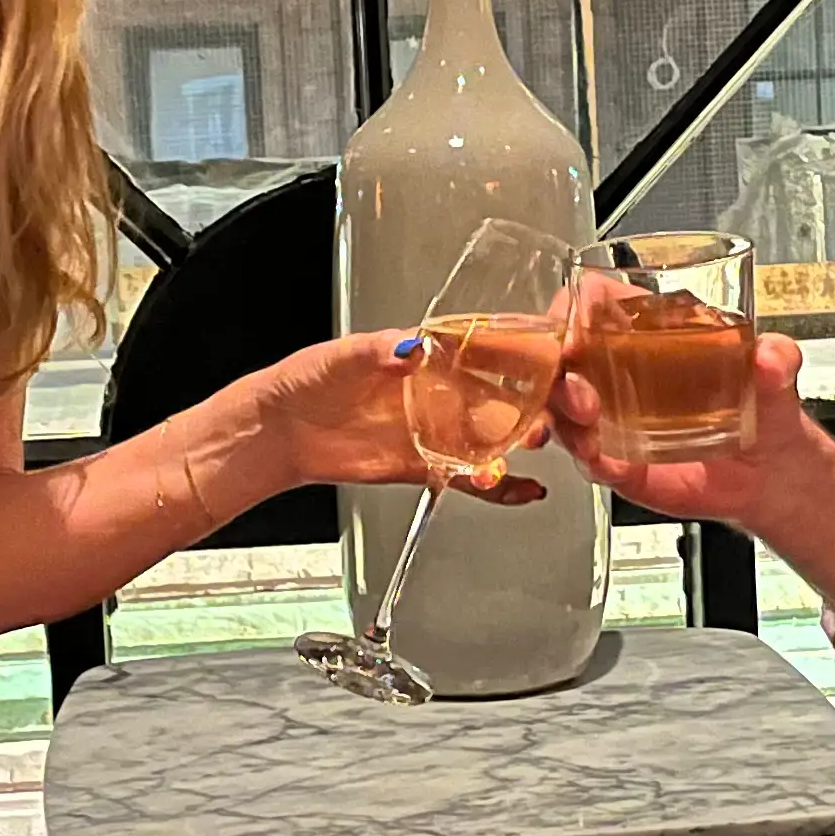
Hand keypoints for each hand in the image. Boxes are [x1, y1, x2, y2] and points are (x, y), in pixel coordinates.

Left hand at [252, 331, 543, 504]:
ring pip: (493, 435)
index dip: (520, 350)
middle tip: (554, 407)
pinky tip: (524, 488)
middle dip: (534, 399)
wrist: (279, 431)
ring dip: (519, 440)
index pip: (484, 347)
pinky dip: (500, 485)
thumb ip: (379, 353)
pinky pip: (470, 476)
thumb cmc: (304, 381)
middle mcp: (438, 390)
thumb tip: (413, 348)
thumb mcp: (342, 357)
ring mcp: (434, 429)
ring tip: (532, 444)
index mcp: (425, 354)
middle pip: (502, 392)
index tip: (548, 354)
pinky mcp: (424, 465)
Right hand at [551, 331, 819, 531]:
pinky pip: (587, 460)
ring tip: (590, 428)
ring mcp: (612, 418)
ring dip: (563, 418)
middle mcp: (618, 371)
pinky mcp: (618, 462)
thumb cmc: (763, 408)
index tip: (572, 328)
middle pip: (560, 357)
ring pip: (559, 409)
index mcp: (648, 330)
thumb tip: (771, 357)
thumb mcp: (777, 376)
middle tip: (582, 396)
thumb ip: (779, 360)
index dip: (570, 310)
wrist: (769, 472)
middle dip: (555, 372)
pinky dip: (590, 461)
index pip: (588, 302)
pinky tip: (606, 462)